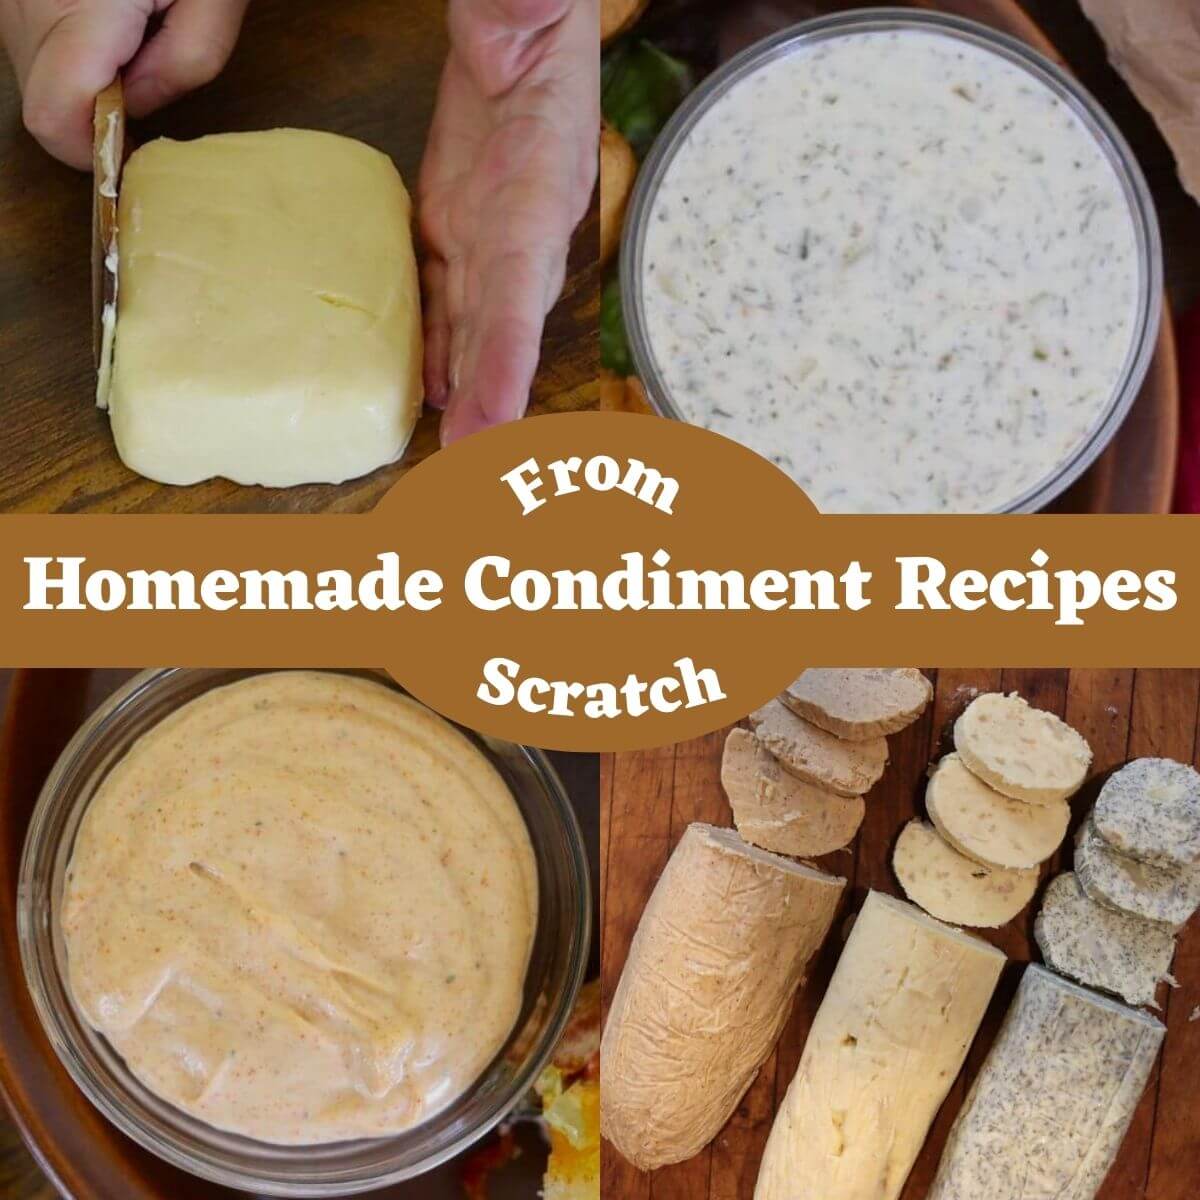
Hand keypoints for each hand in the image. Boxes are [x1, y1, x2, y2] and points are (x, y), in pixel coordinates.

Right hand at [1, 0, 249, 168]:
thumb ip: (185, 64)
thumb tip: (135, 109)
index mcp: (79, 6)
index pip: (53, 120)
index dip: (95, 148)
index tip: (134, 142)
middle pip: (42, 100)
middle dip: (98, 106)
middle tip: (148, 58)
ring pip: (32, 69)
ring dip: (85, 74)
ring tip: (134, 23)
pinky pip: (29, 36)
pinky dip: (70, 44)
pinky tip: (111, 10)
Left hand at [420, 0, 598, 444]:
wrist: (522, 34)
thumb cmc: (532, 21)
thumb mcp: (527, 9)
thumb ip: (522, 10)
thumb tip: (518, 10)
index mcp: (537, 188)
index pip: (521, 288)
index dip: (507, 361)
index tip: (490, 426)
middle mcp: (518, 230)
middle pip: (499, 331)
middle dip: (486, 401)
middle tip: (466, 463)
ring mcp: (484, 236)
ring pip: (471, 328)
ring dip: (461, 389)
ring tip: (445, 449)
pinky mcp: (452, 228)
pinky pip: (440, 299)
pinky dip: (434, 348)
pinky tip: (425, 390)